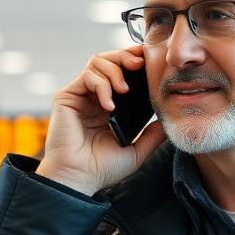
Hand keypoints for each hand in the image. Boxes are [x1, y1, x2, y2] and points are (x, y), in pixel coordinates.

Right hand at [37, 46, 165, 195]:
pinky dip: (101, 85)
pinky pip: (87, 77)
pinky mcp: (66, 97)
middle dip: (126, 56)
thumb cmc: (102, 168)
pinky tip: (109, 106)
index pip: (121, 73)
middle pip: (109, 59)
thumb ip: (152, 135)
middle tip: (139, 64)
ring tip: (125, 90)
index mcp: (108, 105)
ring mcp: (79, 96)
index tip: (150, 61)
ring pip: (97, 62)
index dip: (134, 62)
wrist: (79, 178)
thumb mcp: (136, 150)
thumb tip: (168, 120)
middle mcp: (92, 97)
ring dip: (115, 70)